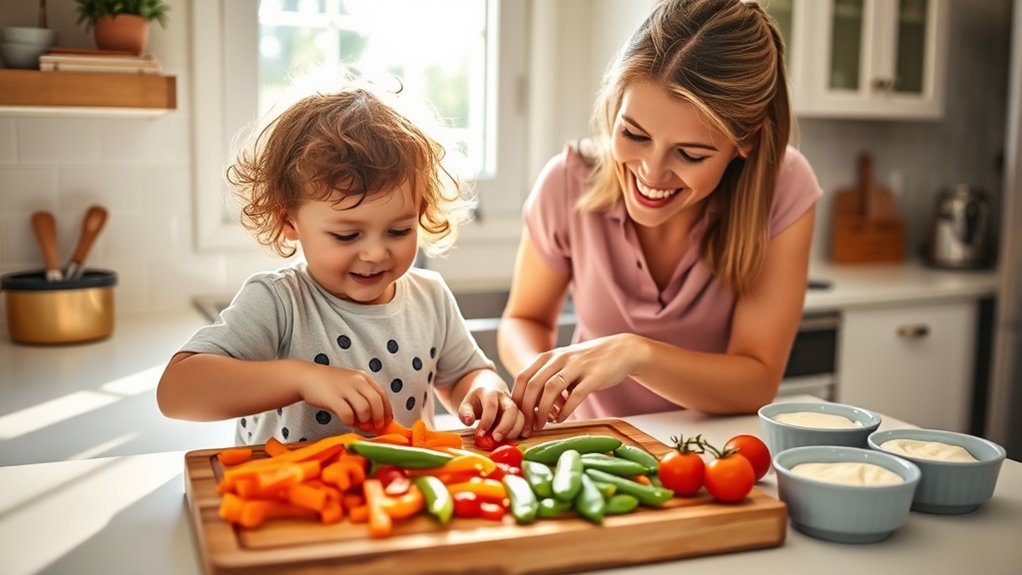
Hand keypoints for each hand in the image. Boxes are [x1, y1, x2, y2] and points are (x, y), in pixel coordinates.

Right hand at [297, 363, 392, 429]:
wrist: (306, 377)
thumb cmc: (330, 384)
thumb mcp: (350, 384)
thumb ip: (363, 397)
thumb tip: (374, 420)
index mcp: (363, 378)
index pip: (382, 394)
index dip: (386, 411)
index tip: (386, 422)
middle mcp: (357, 381)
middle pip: (376, 401)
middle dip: (378, 418)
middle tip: (374, 427)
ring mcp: (345, 388)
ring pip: (364, 408)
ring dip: (364, 420)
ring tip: (358, 423)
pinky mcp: (332, 398)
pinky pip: (347, 414)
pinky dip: (349, 421)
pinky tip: (346, 421)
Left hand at [458, 387, 525, 442]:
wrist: (487, 396)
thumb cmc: (475, 404)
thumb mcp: (466, 405)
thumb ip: (465, 412)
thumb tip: (468, 421)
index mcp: (490, 392)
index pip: (491, 406)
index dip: (486, 421)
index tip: (480, 435)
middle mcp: (505, 397)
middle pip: (510, 409)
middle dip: (505, 426)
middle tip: (496, 439)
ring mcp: (514, 405)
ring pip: (521, 415)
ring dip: (515, 430)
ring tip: (506, 440)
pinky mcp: (520, 413)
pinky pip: (526, 421)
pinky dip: (524, 430)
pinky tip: (519, 438)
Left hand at [512, 334, 636, 434]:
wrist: (622, 350)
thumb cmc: (589, 362)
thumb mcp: (564, 364)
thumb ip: (548, 379)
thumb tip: (532, 406)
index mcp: (549, 356)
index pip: (523, 377)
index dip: (517, 399)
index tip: (516, 417)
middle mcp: (560, 358)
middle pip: (534, 384)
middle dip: (526, 408)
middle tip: (526, 426)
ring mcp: (577, 366)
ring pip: (551, 389)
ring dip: (542, 410)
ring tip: (541, 425)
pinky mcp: (594, 376)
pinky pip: (575, 395)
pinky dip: (565, 410)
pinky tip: (561, 419)